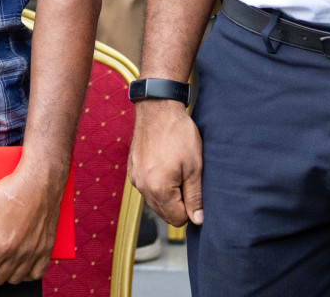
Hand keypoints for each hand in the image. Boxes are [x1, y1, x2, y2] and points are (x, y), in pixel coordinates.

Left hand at [0, 156, 65, 285]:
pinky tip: (17, 264)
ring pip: (15, 279)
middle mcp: (19, 253)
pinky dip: (25, 274)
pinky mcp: (46, 249)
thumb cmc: (11, 190)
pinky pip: (36, 274)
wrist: (41, 181)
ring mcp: (35, 253)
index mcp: (1, 244)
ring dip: (2, 274)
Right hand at [129, 99, 203, 228]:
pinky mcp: (132, 169)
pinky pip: (146, 187)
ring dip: (168, 194)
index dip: (191, 210)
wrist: (157, 108)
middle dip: (179, 204)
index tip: (195, 191)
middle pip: (164, 213)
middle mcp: (142, 187)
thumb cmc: (178, 135)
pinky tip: (165, 166)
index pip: (177, 219)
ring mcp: (135, 178)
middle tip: (188, 180)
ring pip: (155, 201)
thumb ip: (195, 197)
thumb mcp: (194, 167)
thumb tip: (198, 220)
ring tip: (177, 171)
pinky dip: (157, 184)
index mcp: (159, 189)